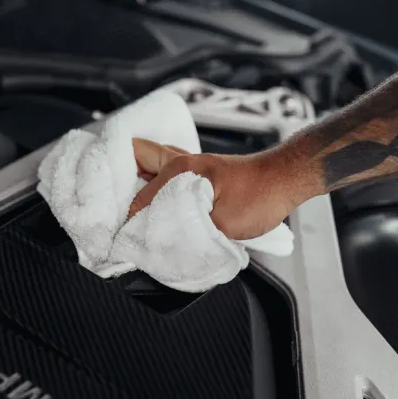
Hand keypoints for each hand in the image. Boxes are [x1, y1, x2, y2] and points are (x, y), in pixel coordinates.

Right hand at [128, 138, 316, 239]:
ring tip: (129, 210)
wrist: (286, 181)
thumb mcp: (220, 221)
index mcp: (179, 169)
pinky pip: (166, 177)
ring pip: (150, 165)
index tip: (122, 235)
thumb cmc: (260, 195)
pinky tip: (156, 211)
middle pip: (135, 157)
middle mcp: (180, 163)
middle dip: (118, 177)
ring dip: (137, 183)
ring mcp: (190, 166)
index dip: (128, 217)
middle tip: (111, 207)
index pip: (140, 195)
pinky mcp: (200, 176)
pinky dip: (155, 190)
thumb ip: (186, 230)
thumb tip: (161, 241)